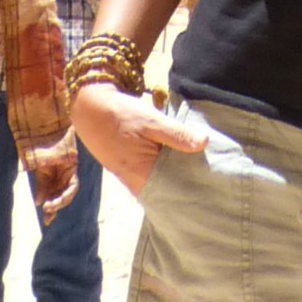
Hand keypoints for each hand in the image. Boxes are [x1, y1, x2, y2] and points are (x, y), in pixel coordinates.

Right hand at [25, 141, 78, 219]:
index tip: (47, 221)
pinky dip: (67, 193)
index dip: (51, 209)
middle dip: (55, 208)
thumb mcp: (39, 172)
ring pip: (67, 194)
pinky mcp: (73, 168)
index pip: (52, 197)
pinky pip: (73, 186)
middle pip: (60, 197)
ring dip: (60, 202)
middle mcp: (60, 178)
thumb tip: (38, 203)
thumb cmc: (41, 150)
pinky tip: (59, 198)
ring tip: (50, 207)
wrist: (47, 133)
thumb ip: (41, 187)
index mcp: (50, 179)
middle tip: (48, 217)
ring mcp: (67, 174)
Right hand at [70, 79, 211, 196]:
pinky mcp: (127, 169)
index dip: (191, 189)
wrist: (91, 109)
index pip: (172, 192)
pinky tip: (177, 161)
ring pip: (158, 183)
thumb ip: (177, 134)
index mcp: (142, 174)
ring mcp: (129, 177)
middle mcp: (135, 182)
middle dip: (186, 184)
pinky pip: (150, 176)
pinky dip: (163, 170)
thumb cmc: (121, 115)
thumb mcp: (151, 121)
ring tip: (199, 170)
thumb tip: (204, 143)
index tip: (211, 184)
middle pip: (166, 190)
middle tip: (210, 177)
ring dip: (174, 176)